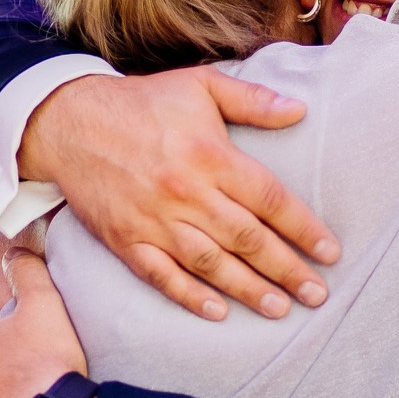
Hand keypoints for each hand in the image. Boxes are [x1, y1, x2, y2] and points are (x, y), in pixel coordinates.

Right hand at [18, 67, 340, 320]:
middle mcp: (186, 192)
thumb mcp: (199, 85)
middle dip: (287, 270)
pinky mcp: (125, 240)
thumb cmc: (142, 102)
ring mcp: (154, 220)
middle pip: (247, 239)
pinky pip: (161, 275)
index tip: (330, 252)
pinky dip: (189, 296)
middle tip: (317, 294)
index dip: (303, 228)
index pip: (268, 199)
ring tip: (279, 308)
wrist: (68, 122)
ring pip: (210, 264)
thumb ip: (252, 100)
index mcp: (210, 155)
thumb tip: (300, 110)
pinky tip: (217, 312)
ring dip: (248, 289)